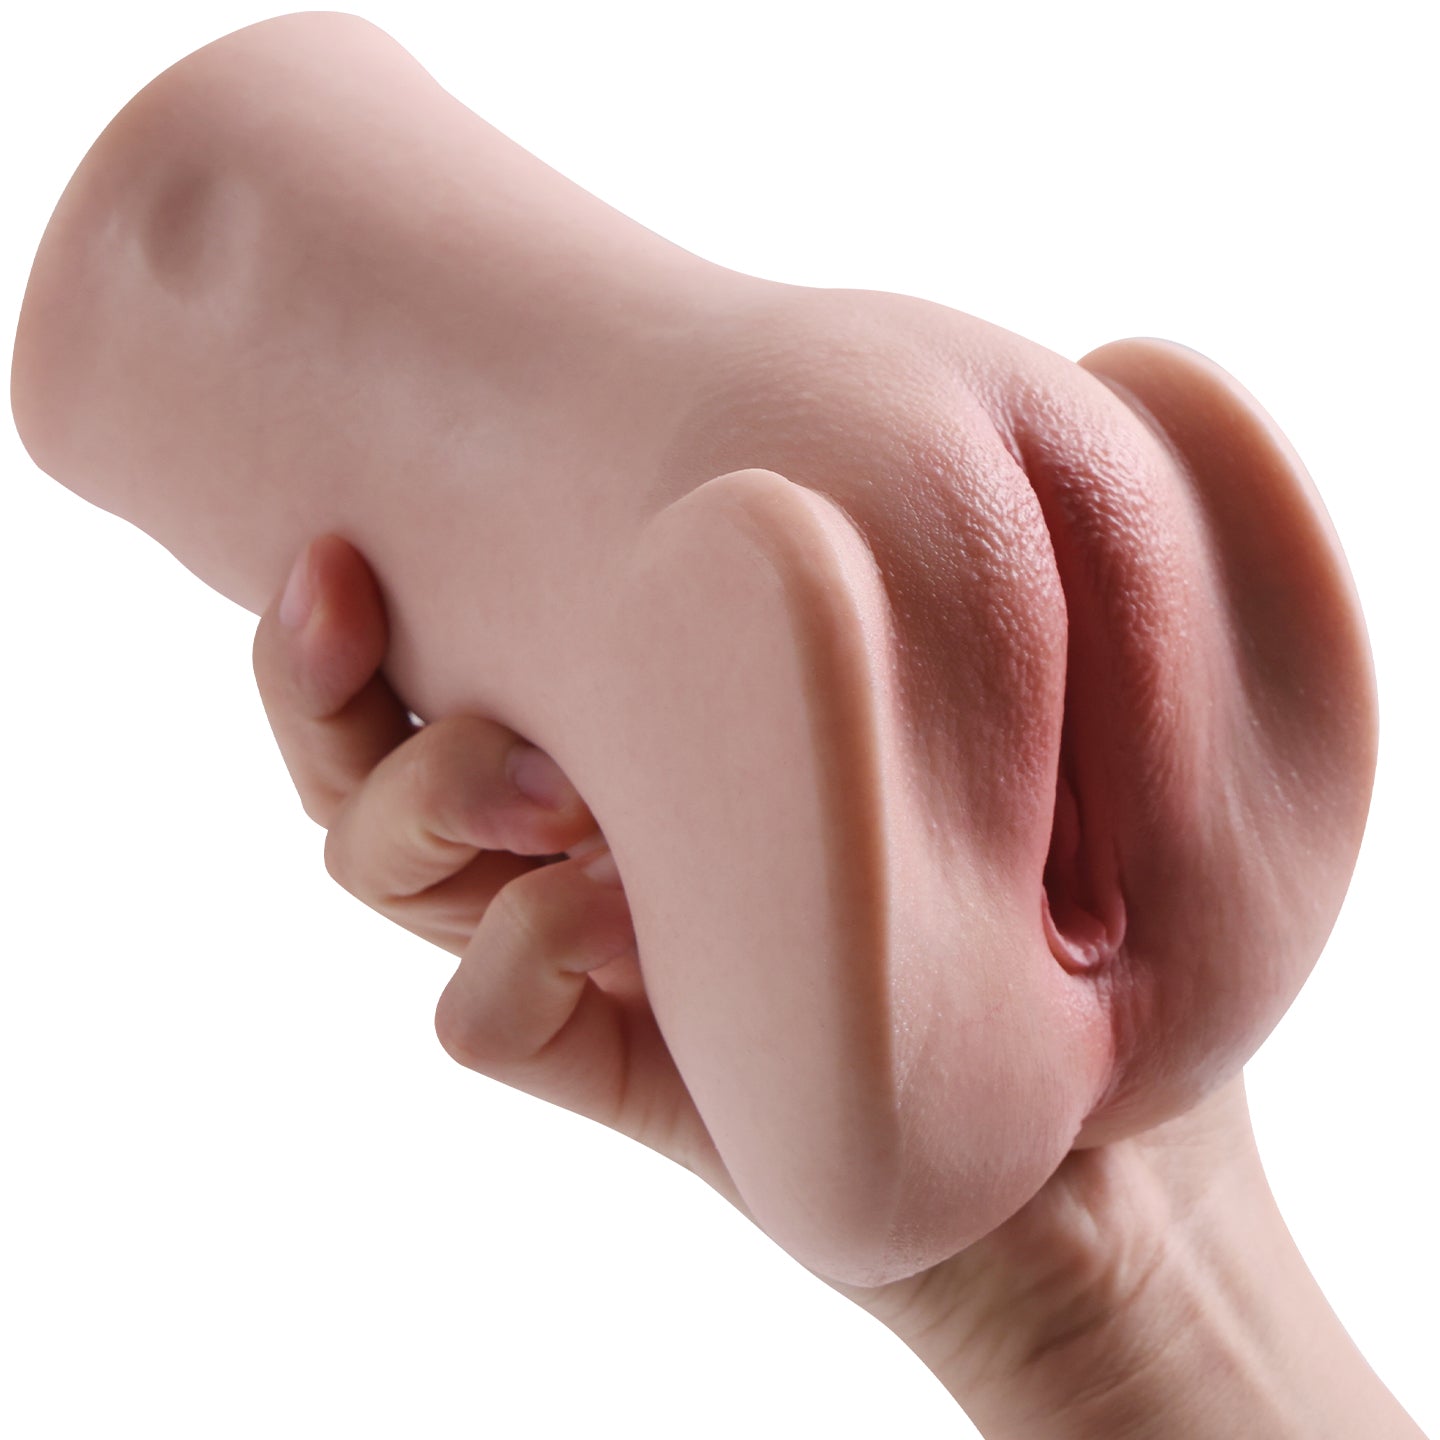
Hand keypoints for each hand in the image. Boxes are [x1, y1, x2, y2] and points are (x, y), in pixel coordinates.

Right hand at [251, 534, 1421, 1439]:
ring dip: (430, 799)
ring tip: (551, 785)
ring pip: (379, 868)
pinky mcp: (600, 1054)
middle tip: (349, 594)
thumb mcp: (953, 673)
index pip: (429, 652)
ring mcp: (572, 938)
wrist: (1080, 1084)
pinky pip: (477, 1015)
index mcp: (622, 717)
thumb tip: (782, 463)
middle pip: (355, 761)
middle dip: (321, 687)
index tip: (342, 540)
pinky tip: (611, 919)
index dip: (343, 608)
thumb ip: (849, 575)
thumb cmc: (1036, 851)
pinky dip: (513, 958)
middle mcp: (567, 821)